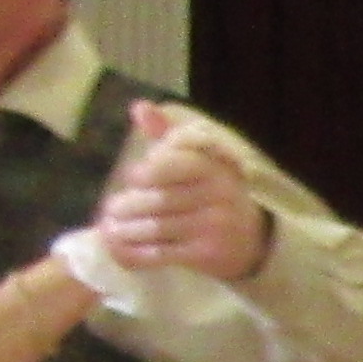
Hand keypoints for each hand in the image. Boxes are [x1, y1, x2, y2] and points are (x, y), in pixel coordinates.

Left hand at [96, 101, 271, 283]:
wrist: (251, 242)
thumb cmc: (214, 195)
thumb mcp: (199, 161)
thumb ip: (167, 135)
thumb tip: (139, 107)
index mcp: (214, 167)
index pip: (172, 165)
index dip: (145, 172)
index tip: (131, 178)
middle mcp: (218, 195)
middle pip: (160, 199)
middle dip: (130, 205)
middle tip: (111, 209)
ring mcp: (214, 227)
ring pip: (157, 227)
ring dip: (128, 230)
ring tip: (111, 229)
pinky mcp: (206, 254)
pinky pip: (162, 254)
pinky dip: (137, 253)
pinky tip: (121, 250)